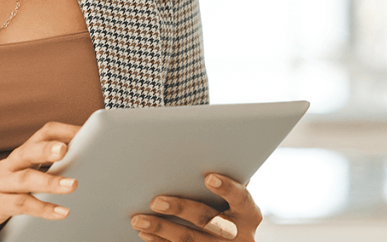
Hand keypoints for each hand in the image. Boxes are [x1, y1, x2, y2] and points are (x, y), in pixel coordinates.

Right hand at [0, 122, 81, 240]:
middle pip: (28, 151)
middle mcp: (9, 165)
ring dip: (50, 181)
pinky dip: (42, 208)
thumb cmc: (7, 195)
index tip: (87, 132)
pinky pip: (20, 205)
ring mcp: (0, 184)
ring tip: (73, 185)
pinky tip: (61, 211)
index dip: (64, 131)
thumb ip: (49, 171)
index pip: (43, 134)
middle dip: (47, 149)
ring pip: (25, 178)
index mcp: (21, 156)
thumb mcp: (26, 179)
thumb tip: (88, 168)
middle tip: (66, 150)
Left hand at [129, 173, 261, 241]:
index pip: (240, 198)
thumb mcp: (237, 202)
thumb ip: (228, 184)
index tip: (209, 176)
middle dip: (180, 209)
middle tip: (155, 200)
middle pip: (206, 219)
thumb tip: (211, 153)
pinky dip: (159, 241)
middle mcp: (238, 234)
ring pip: (188, 238)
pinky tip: (144, 232)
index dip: (227, 188)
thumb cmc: (232, 213)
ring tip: (138, 218)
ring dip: (161, 228)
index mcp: (249, 214)